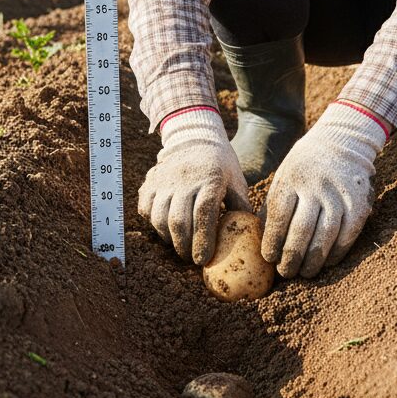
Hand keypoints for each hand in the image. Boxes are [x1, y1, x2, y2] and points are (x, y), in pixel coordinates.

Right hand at [138, 106, 251, 264]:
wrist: (195, 137)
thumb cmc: (220, 166)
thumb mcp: (236, 181)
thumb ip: (241, 208)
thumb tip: (251, 238)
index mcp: (210, 179)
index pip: (204, 213)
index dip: (202, 240)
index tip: (203, 260)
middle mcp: (184, 179)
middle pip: (178, 220)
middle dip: (184, 246)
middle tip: (191, 258)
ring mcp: (164, 179)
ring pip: (159, 218)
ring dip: (168, 238)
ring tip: (180, 245)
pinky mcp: (149, 181)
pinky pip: (145, 209)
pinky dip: (153, 224)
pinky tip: (166, 230)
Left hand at [261, 101, 389, 277]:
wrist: (344, 140)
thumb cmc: (306, 165)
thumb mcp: (284, 175)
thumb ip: (274, 204)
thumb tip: (263, 241)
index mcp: (291, 178)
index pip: (279, 217)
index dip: (272, 242)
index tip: (268, 258)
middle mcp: (315, 187)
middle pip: (301, 231)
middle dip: (291, 258)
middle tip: (286, 273)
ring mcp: (339, 195)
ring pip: (325, 237)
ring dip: (313, 261)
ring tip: (305, 273)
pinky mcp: (359, 203)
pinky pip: (347, 236)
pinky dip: (336, 253)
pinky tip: (327, 263)